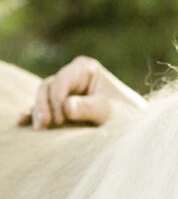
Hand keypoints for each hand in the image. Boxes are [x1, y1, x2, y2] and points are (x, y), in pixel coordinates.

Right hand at [18, 56, 146, 128]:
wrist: (133, 126)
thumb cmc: (125, 115)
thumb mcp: (108, 112)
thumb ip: (88, 108)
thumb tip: (67, 107)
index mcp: (85, 69)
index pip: (62, 79)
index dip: (56, 98)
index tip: (60, 119)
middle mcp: (72, 76)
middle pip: (48, 86)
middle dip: (44, 106)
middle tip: (43, 126)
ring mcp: (65, 90)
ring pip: (43, 97)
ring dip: (39, 112)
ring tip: (39, 129)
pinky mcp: (61, 105)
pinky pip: (44, 108)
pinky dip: (35, 115)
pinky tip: (24, 123)